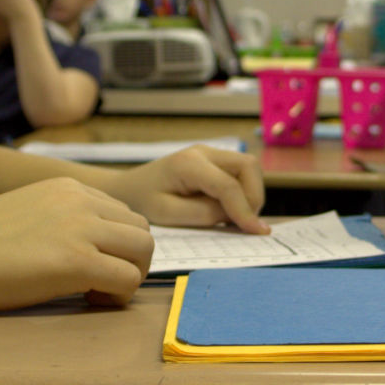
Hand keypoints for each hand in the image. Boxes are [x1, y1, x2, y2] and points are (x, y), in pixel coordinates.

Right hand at [0, 176, 154, 307]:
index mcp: (67, 188)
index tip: (92, 265)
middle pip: (141, 229)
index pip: (121, 213)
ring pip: (143, 251)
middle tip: (102, 284)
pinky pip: (128, 279)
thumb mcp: (27, 215)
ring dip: (131, 276)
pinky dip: (119, 296)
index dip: (115, 245)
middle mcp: (81, 201)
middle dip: (131, 260)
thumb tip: (85, 251)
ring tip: (97, 293)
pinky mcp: (78, 261)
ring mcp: (81, 228)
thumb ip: (59, 223)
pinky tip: (89, 301)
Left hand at [110, 146, 267, 232]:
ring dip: (251, 193)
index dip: (245, 210)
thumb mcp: (169, 215)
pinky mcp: (213, 161)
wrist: (127, 189)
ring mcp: (210, 153)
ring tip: (236, 218)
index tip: (257, 233)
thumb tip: (239, 216)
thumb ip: (205, 214)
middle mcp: (203, 152)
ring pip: (249, 168)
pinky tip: (229, 210)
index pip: (229, 185)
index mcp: (189, 164)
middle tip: (246, 224)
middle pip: (249, 166)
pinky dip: (243, 191)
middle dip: (254, 197)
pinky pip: (241, 173)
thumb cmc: (142, 203)